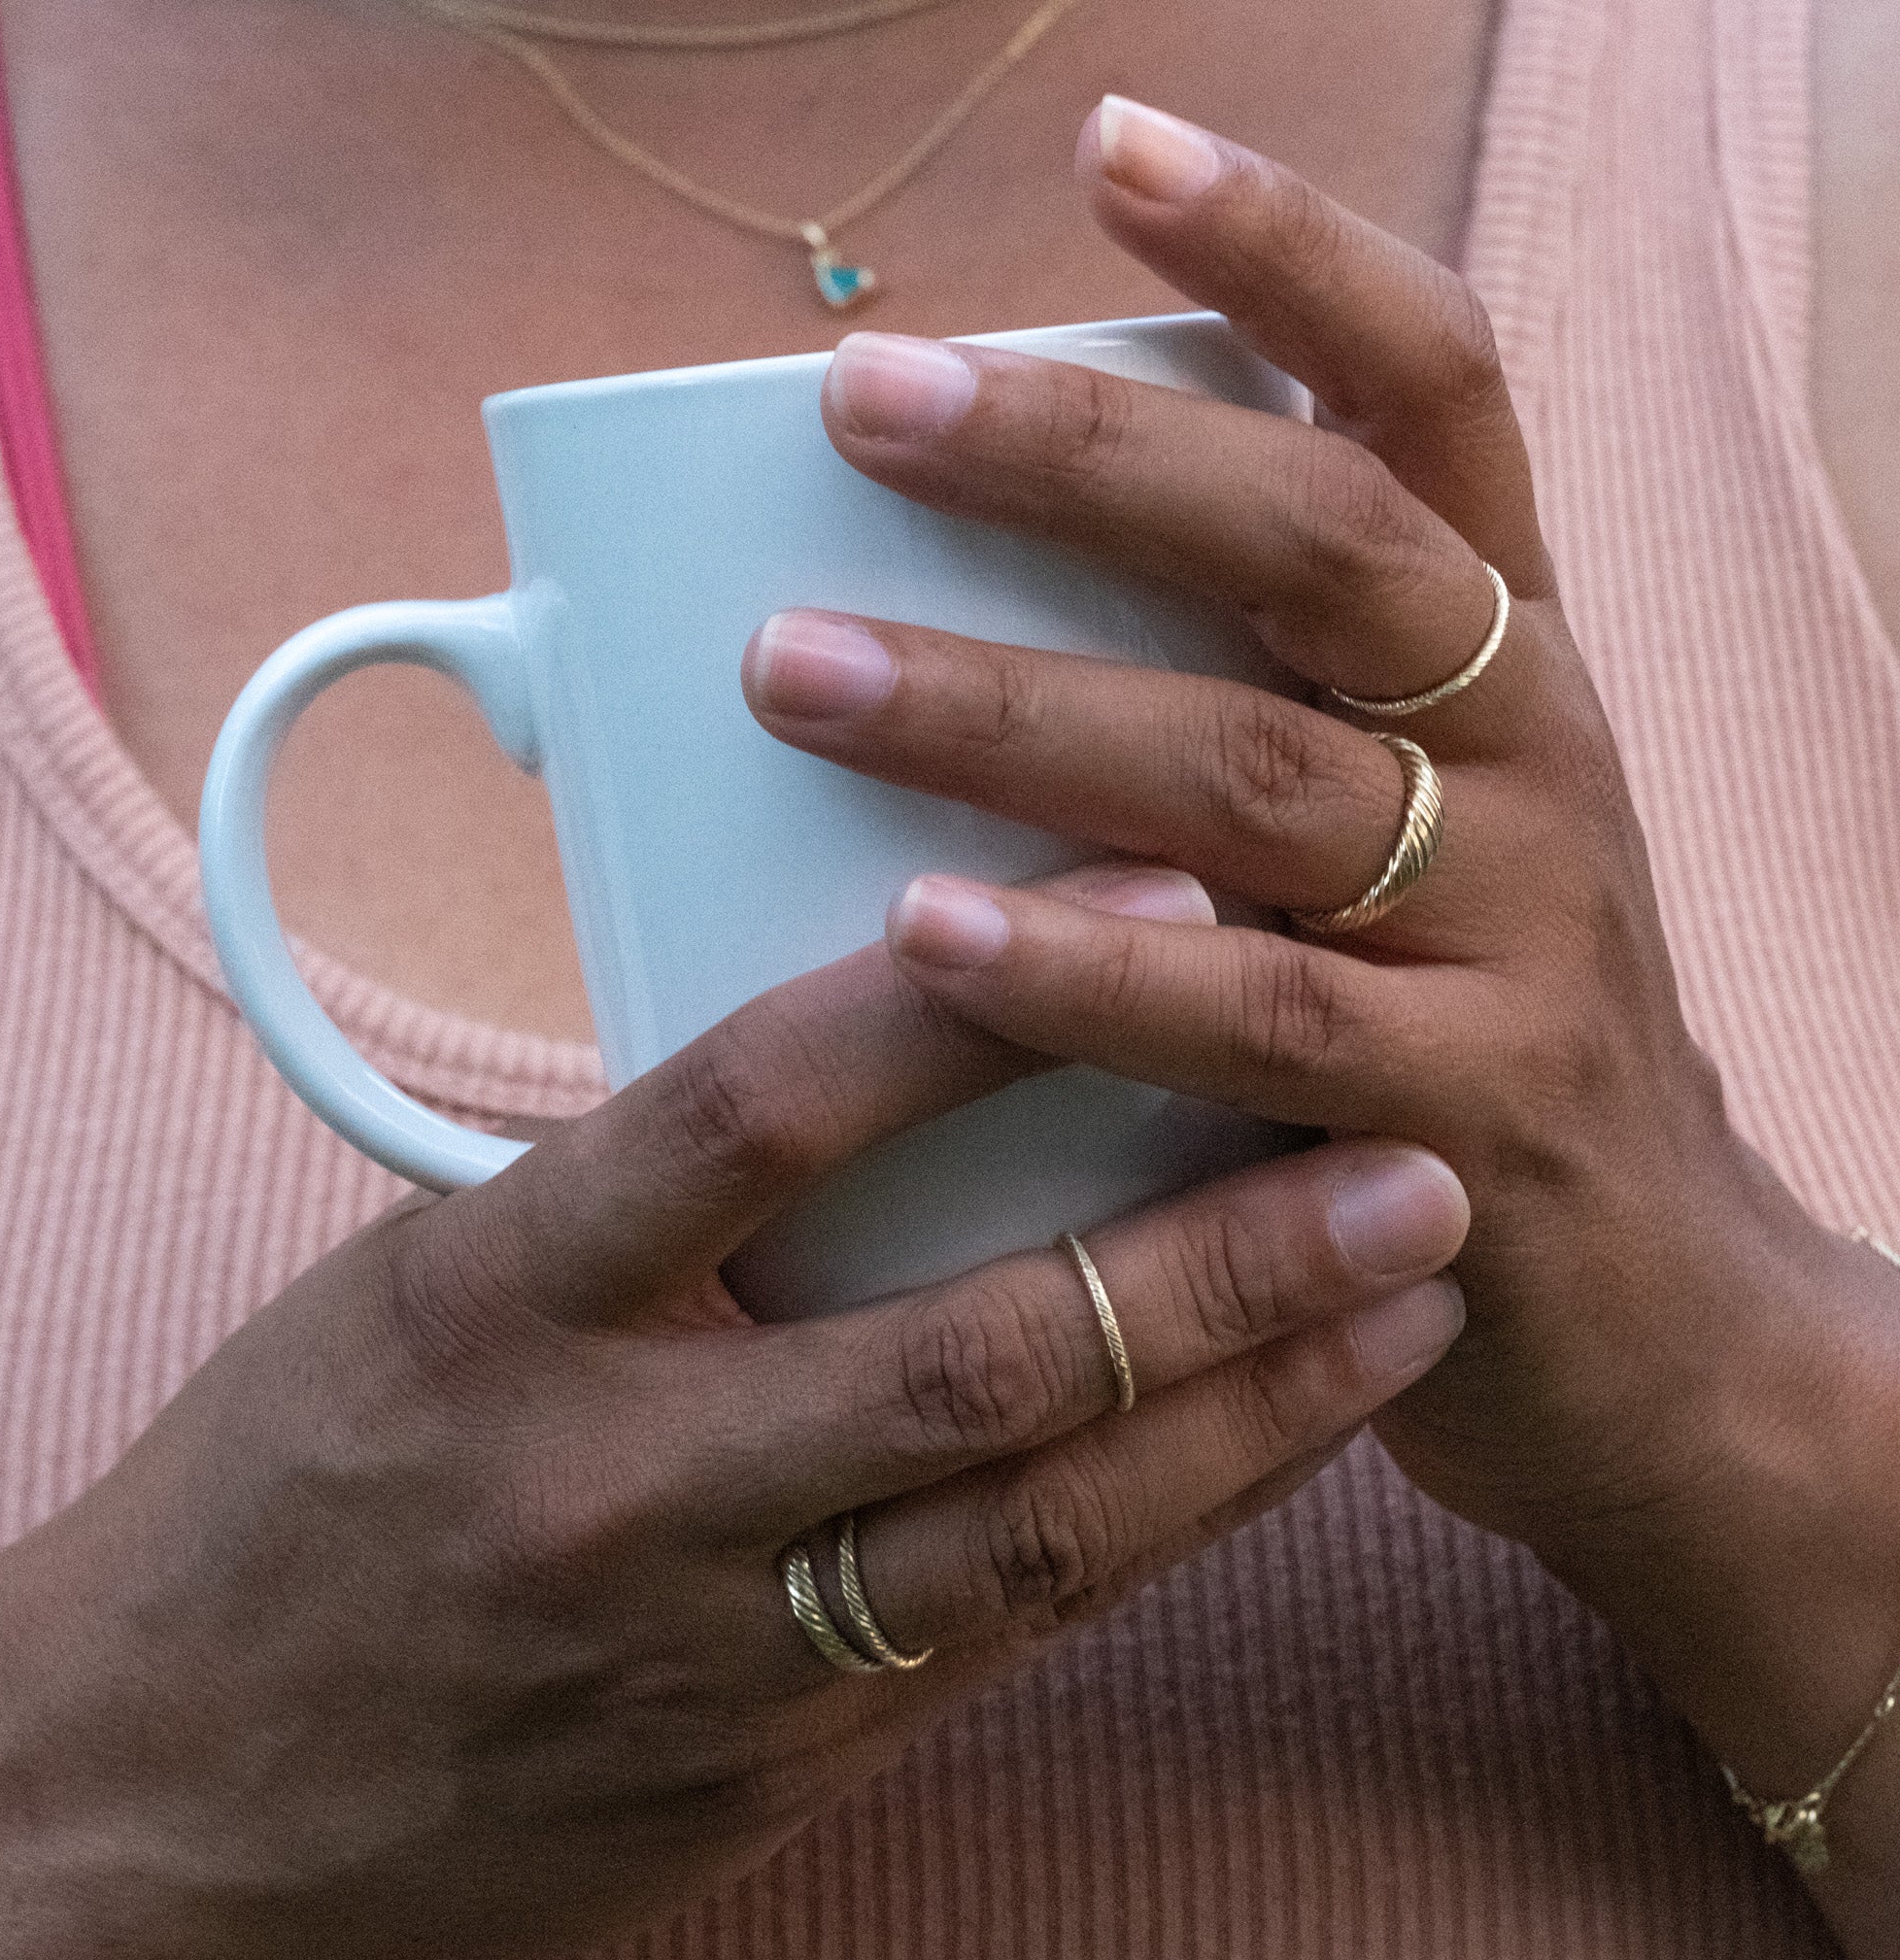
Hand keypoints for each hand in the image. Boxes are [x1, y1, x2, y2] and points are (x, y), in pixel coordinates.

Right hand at [0, 874, 1467, 1959]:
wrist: (158, 1800)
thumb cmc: (287, 1491)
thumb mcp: (418, 1281)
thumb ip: (635, 1188)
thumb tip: (860, 1054)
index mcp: (497, 1298)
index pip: (755, 1111)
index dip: (970, 1003)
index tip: (1158, 891)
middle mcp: (617, 1477)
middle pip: (974, 1352)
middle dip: (1219, 1257)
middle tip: (1405, 1155)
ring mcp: (707, 1652)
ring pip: (1047, 1525)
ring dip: (1259, 1408)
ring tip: (1415, 1292)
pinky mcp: (771, 1775)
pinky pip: (1014, 1636)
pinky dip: (1172, 1528)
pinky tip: (1293, 1441)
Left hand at [739, 97, 1899, 1955]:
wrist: (1650, 1318)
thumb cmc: (1452, 1048)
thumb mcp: (1382, 859)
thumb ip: (1224, 741)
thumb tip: (934, 637)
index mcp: (1504, 662)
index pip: (1431, 390)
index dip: (1289, 251)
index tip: (1114, 148)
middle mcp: (1536, 758)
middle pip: (1325, 545)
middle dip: (1087, 459)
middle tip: (870, 400)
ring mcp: (1528, 933)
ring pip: (1265, 775)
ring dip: (1018, 712)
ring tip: (802, 673)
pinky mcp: (1480, 1120)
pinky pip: (1264, 1018)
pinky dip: (1092, 967)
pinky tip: (928, 934)